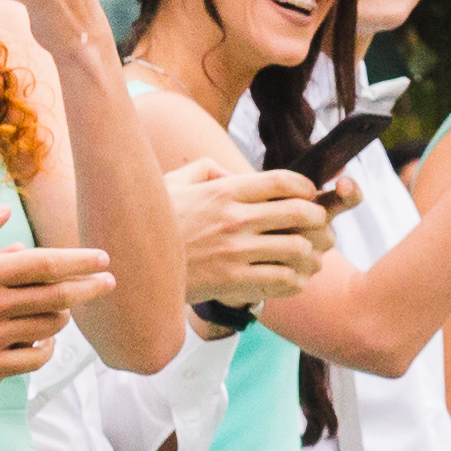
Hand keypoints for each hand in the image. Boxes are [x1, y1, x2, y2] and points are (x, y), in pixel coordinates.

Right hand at [0, 205, 111, 403]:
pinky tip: (47, 342)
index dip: (81, 261)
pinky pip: (31, 360)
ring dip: (64, 317)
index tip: (104, 259)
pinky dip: (46, 350)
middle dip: (90, 288)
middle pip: (58, 295)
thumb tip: (3, 211)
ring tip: (69, 309)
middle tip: (109, 283)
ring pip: (48, 326)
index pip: (47, 263)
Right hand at [167, 156, 336, 310]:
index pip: (282, 182)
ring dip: (311, 253)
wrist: (132, 265)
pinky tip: (293, 279)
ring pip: (297, 248)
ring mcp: (235, 251)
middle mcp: (234, 219)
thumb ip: (206, 170)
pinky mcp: (233, 280)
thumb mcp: (174, 184)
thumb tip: (233, 172)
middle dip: (318, 219)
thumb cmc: (155, 223)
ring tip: (311, 256)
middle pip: (299, 213)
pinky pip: (282, 279)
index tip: (310, 195)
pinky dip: (296, 280)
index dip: (306, 187)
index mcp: (224, 192)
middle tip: (319, 226)